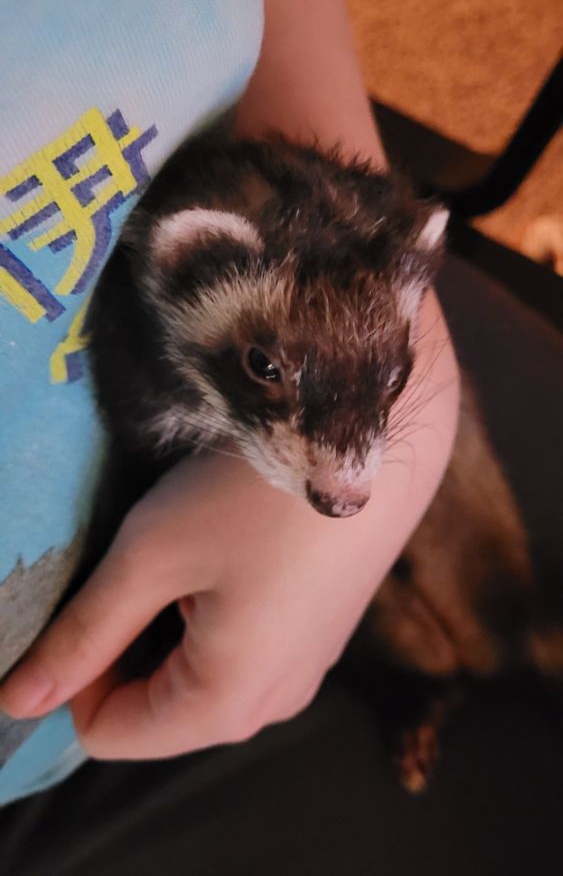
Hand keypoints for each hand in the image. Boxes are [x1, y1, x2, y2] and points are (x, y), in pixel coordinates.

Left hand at [0, 292, 457, 759]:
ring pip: (201, 675)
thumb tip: (19, 699)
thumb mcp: (151, 555)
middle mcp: (271, 705)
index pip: (106, 730)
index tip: (87, 596)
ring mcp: (305, 669)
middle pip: (158, 707)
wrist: (375, 432)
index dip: (75, 671)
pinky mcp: (322, 632)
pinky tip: (232, 546)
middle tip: (134, 563)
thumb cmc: (257, 492)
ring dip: (171, 624)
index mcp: (224, 703)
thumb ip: (84, 633)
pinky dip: (216, 611)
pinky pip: (246, 648)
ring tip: (187, 548)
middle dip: (125, 646)